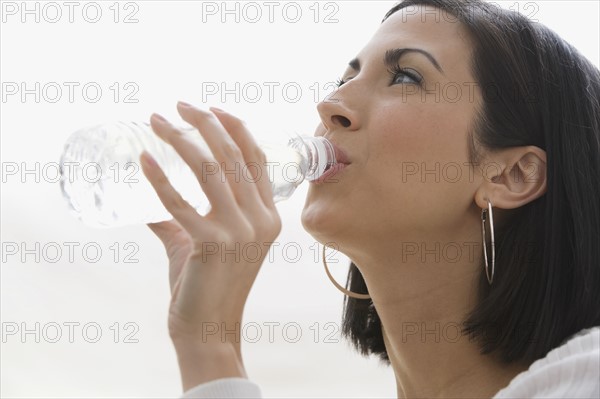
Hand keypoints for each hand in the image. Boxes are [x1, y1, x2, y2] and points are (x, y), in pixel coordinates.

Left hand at [140, 102, 281, 387]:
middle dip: (205, 123)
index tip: (211, 108)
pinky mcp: (211, 244)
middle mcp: (260, 220)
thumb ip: (183, 214)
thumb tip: (153, 186)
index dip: (235, 128)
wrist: (209, 328)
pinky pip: (180, 202)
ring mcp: (238, 232)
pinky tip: (142, 159)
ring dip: (180, 139)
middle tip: (178, 105)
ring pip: (210, 170)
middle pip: (234, 155)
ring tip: (157, 121)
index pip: (256, 159)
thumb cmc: (209, 284)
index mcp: (268, 217)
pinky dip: (159, 178)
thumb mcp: (208, 241)